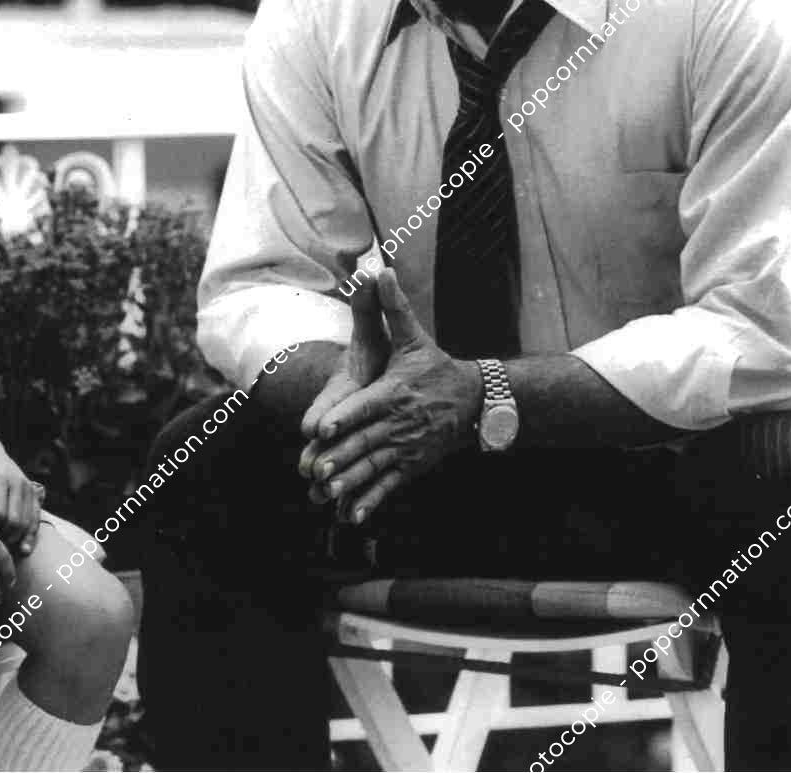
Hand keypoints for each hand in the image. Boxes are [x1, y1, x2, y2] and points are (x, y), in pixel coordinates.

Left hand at [0, 438, 42, 556]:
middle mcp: (16, 481)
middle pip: (14, 521)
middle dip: (0, 537)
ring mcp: (27, 486)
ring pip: (26, 523)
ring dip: (14, 539)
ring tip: (0, 551)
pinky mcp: (33, 492)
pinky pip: (36, 518)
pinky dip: (30, 535)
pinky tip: (24, 550)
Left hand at [306, 269, 480, 522]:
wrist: (475, 400)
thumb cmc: (434, 365)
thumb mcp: (413, 336)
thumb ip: (392, 308)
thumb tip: (379, 270)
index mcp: (394, 394)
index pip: (365, 407)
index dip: (343, 418)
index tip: (321, 429)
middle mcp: (399, 424)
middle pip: (365, 443)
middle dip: (341, 458)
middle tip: (315, 471)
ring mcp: (406, 448)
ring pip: (374, 468)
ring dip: (350, 485)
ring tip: (326, 496)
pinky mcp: (412, 466)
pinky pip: (390, 487)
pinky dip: (372, 503)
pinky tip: (352, 519)